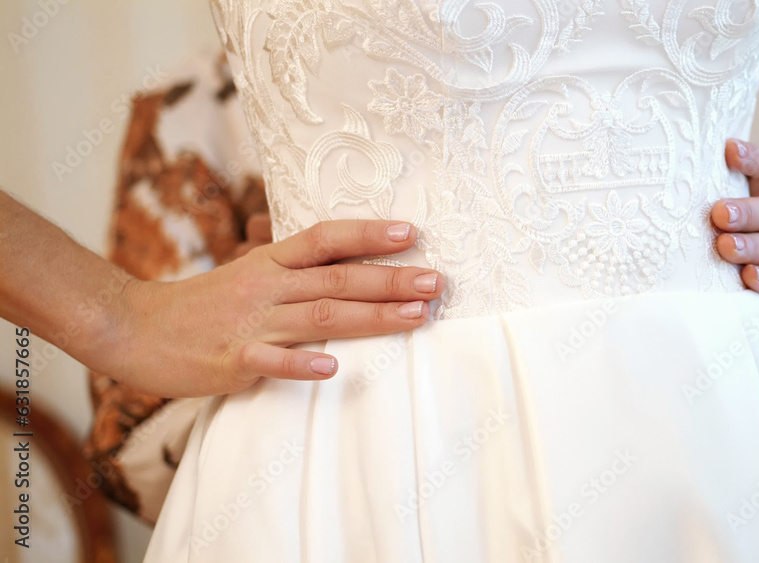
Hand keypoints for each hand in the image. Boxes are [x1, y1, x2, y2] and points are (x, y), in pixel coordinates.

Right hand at [108, 220, 443, 396]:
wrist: (131, 328)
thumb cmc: (201, 304)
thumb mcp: (247, 272)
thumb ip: (290, 266)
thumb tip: (340, 255)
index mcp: (269, 262)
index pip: (326, 239)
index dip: (369, 235)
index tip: (413, 234)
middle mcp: (266, 286)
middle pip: (337, 278)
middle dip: (391, 280)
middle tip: (437, 281)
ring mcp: (250, 323)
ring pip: (319, 316)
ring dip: (371, 316)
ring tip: (416, 316)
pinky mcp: (231, 360)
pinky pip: (269, 361)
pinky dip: (300, 365)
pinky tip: (331, 368)